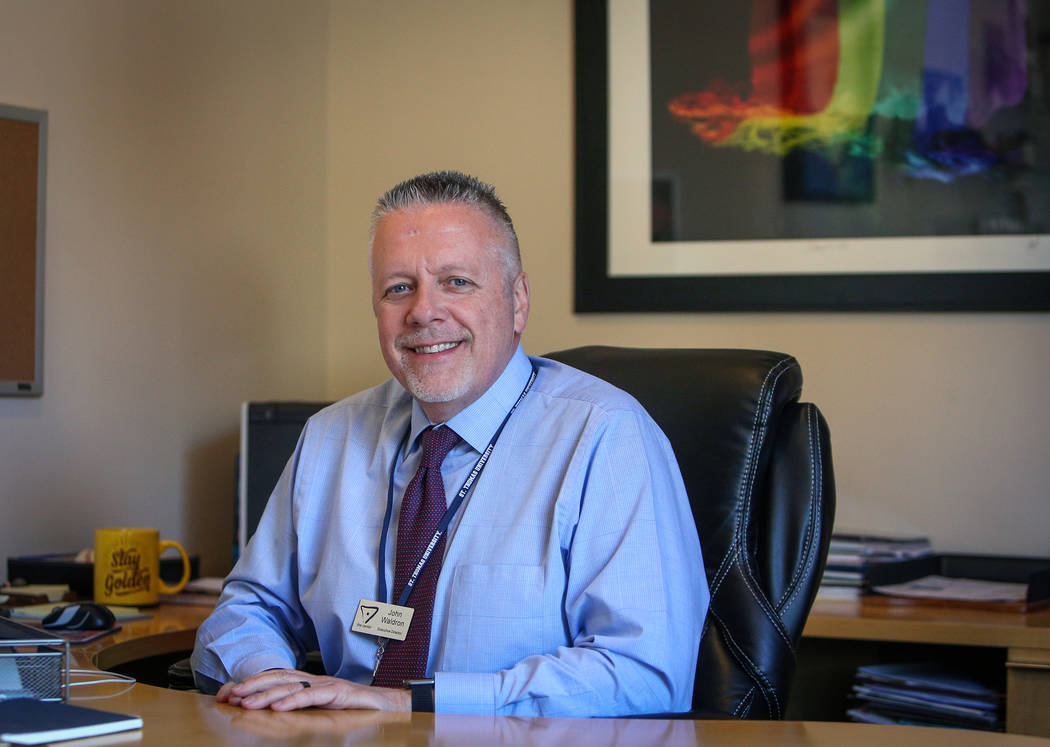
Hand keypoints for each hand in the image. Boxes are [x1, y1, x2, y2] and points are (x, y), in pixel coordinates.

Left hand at [216, 669, 410, 711]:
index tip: (228, 692)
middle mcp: (315, 679)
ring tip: (245, 703)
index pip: (275, 677)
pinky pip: (312, 696)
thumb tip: (272, 713)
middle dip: (252, 685)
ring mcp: (327, 684)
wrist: (388, 705)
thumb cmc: (355, 708)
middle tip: (230, 695)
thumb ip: (300, 707)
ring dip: (265, 694)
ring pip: (291, 686)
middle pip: (278, 678)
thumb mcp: (321, 708)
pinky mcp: (338, 693)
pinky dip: (293, 701)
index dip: (252, 682)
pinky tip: (277, 707)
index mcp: (309, 681)